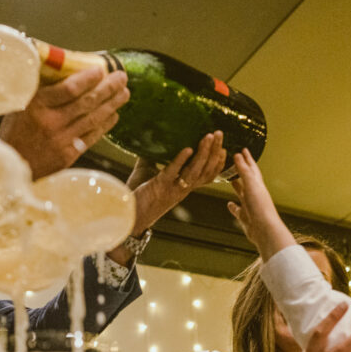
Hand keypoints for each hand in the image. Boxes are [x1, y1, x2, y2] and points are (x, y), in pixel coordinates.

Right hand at [0, 67, 129, 177]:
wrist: (10, 163)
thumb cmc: (14, 129)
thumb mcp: (19, 103)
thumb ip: (40, 87)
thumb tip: (62, 66)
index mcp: (37, 105)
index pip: (69, 89)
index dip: (88, 79)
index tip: (101, 70)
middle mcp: (50, 123)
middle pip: (86, 102)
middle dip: (108, 88)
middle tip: (122, 77)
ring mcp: (60, 141)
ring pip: (92, 119)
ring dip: (112, 105)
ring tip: (124, 93)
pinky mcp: (67, 156)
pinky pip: (91, 137)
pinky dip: (104, 125)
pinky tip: (114, 115)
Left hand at [106, 131, 227, 264]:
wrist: (126, 217)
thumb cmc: (136, 198)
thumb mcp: (147, 173)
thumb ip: (152, 158)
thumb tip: (149, 140)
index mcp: (183, 188)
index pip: (207, 176)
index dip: (218, 164)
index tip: (225, 149)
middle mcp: (182, 189)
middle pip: (205, 170)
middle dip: (214, 151)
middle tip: (219, 134)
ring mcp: (173, 189)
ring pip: (194, 171)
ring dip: (203, 153)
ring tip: (208, 137)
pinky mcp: (160, 187)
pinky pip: (174, 173)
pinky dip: (182, 161)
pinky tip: (188, 149)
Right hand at [226, 149, 295, 259]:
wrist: (265, 230)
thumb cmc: (260, 207)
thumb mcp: (251, 185)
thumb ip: (244, 170)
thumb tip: (238, 155)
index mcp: (257, 185)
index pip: (252, 168)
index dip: (247, 159)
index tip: (243, 150)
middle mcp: (254, 194)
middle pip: (247, 179)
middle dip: (242, 170)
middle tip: (236, 162)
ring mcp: (250, 206)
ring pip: (242, 193)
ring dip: (237, 186)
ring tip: (231, 180)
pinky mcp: (246, 217)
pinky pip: (238, 210)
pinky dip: (233, 206)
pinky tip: (229, 204)